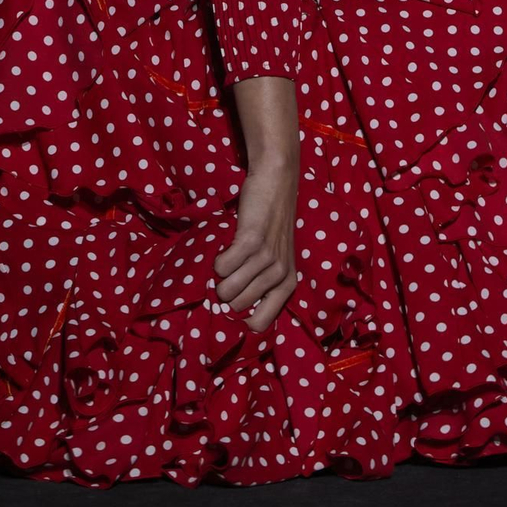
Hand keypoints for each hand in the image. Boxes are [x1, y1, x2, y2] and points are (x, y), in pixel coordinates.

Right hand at [215, 156, 297, 331]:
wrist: (276, 182)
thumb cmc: (272, 222)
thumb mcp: (277, 259)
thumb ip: (264, 283)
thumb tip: (235, 310)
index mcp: (288, 285)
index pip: (260, 324)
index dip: (241, 317)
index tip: (235, 300)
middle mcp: (279, 276)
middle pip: (238, 306)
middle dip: (227, 291)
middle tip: (231, 270)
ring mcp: (267, 259)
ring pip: (227, 290)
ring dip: (220, 276)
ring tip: (229, 258)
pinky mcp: (252, 242)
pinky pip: (222, 267)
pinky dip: (218, 259)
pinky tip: (228, 246)